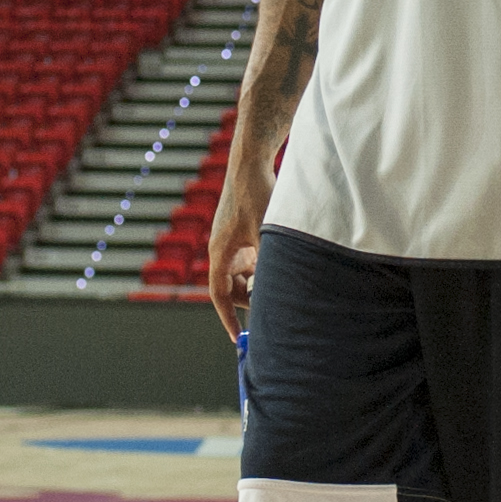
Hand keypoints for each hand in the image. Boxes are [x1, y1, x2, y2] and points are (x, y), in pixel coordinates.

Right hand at [206, 155, 273, 338]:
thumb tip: (276, 290)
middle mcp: (222, 250)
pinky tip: (280, 266)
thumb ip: (268, 262)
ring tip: (281, 288)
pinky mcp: (242, 233)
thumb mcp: (266, 232)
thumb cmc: (256, 194)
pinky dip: (262, 268)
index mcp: (220, 252)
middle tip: (273, 312)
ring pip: (243, 275)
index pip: (219, 294)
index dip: (227, 318)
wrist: (251, 162)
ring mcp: (232, 241)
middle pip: (232, 288)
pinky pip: (249, 261)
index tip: (238, 338)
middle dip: (250, 301)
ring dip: (258, 283)